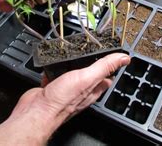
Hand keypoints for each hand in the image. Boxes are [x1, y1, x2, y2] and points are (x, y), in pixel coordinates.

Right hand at [0, 53, 130, 144]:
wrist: (37, 110)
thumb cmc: (62, 99)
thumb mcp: (88, 77)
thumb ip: (105, 66)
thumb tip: (124, 59)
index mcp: (93, 89)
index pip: (107, 76)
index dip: (110, 65)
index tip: (110, 54)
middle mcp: (81, 90)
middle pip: (88, 74)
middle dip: (87, 62)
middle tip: (87, 51)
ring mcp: (65, 89)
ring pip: (70, 74)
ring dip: (68, 64)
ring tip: (69, 54)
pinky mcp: (51, 88)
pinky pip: (53, 75)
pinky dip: (52, 69)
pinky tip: (51, 64)